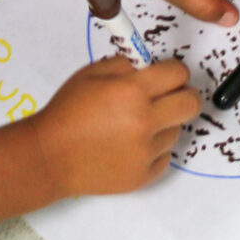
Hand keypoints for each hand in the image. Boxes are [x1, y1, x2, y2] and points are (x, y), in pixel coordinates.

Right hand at [31, 55, 200, 194]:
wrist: (49, 156)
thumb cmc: (67, 112)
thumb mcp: (91, 73)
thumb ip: (125, 64)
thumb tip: (151, 66)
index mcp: (132, 91)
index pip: (178, 73)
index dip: (173, 71)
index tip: (166, 76)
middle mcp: (145, 122)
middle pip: (191, 103)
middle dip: (182, 95)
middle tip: (167, 97)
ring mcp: (146, 152)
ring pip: (176, 131)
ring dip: (162, 125)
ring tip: (133, 126)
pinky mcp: (143, 176)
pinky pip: (164, 156)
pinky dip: (152, 150)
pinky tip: (128, 146)